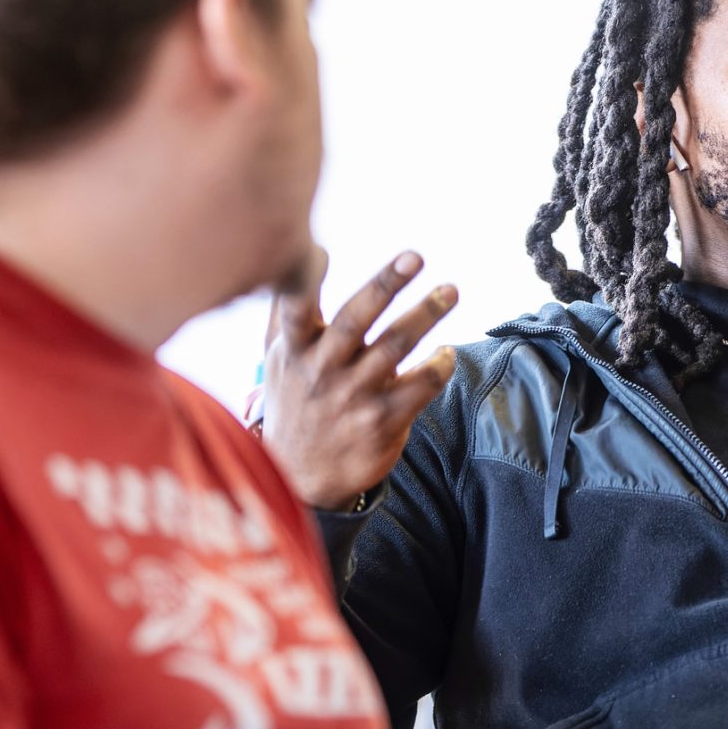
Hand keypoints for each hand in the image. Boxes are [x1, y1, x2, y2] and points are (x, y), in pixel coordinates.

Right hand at [262, 246, 457, 508]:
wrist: (303, 478)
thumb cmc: (294, 404)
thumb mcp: (277, 359)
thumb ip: (287, 308)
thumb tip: (304, 250)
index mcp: (295, 350)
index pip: (295, 310)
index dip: (305, 280)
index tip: (321, 251)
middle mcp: (323, 370)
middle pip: (355, 321)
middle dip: (385, 285)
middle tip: (415, 256)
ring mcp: (353, 397)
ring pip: (395, 348)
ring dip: (426, 315)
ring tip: (450, 290)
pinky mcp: (382, 422)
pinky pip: (420, 387)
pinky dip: (438, 367)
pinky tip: (447, 354)